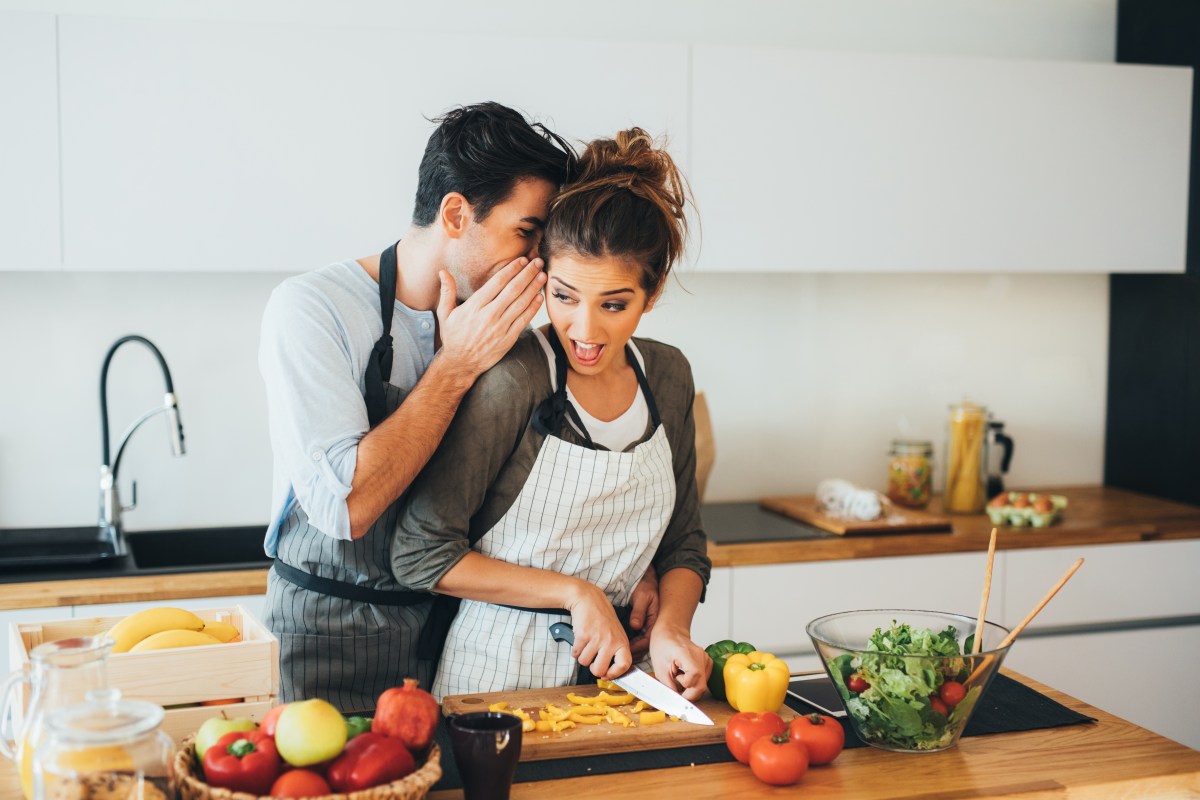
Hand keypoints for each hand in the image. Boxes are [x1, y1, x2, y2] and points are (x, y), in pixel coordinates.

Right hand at [436, 257, 545, 379]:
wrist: (460, 364)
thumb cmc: (453, 337)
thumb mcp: (445, 313)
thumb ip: (447, 292)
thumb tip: (443, 272)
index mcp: (474, 306)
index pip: (497, 282)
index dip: (512, 269)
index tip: (522, 260)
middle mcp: (488, 315)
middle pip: (513, 290)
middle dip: (527, 274)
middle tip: (538, 262)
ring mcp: (500, 327)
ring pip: (521, 303)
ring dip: (533, 288)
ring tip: (543, 276)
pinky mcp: (508, 339)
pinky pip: (523, 320)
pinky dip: (533, 308)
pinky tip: (539, 297)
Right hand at [567, 581, 632, 679]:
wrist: (589, 599)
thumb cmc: (603, 618)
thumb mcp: (616, 634)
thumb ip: (615, 651)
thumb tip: (607, 674)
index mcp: (622, 642)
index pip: (624, 665)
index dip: (614, 674)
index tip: (607, 674)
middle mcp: (611, 641)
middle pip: (599, 670)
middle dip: (593, 668)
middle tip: (593, 659)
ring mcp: (597, 638)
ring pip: (584, 662)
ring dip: (582, 656)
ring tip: (587, 645)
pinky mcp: (583, 635)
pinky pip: (575, 654)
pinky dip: (575, 650)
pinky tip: (580, 640)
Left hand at [627, 568, 659, 657]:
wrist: (645, 581)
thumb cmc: (646, 587)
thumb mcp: (642, 597)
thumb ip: (639, 611)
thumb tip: (635, 625)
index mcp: (655, 621)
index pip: (648, 640)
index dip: (637, 646)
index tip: (626, 650)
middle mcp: (651, 626)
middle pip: (643, 645)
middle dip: (632, 652)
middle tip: (619, 655)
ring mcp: (646, 627)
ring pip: (639, 643)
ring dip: (629, 649)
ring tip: (616, 653)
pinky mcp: (640, 625)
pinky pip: (635, 638)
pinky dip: (627, 642)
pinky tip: (618, 645)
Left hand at [648, 624, 710, 701]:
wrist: (670, 632)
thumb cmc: (662, 646)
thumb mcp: (660, 668)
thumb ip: (669, 686)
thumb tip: (676, 700)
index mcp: (687, 655)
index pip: (694, 680)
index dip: (685, 689)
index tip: (676, 691)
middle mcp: (700, 656)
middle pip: (701, 685)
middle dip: (689, 694)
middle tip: (677, 692)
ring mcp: (705, 658)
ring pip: (703, 684)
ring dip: (691, 688)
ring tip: (679, 679)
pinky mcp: (707, 661)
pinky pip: (704, 679)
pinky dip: (695, 682)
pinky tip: (685, 676)